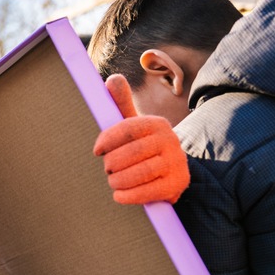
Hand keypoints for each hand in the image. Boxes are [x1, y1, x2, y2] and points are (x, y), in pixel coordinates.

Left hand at [93, 74, 190, 204]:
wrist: (169, 173)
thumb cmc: (141, 147)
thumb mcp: (132, 126)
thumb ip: (121, 104)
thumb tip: (112, 79)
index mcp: (157, 123)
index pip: (126, 129)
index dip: (107, 141)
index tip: (97, 151)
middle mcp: (171, 140)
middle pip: (130, 154)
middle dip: (112, 164)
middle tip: (108, 169)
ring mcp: (176, 163)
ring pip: (137, 174)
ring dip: (118, 181)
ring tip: (114, 182)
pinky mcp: (177, 184)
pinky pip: (146, 192)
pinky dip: (128, 195)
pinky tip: (120, 195)